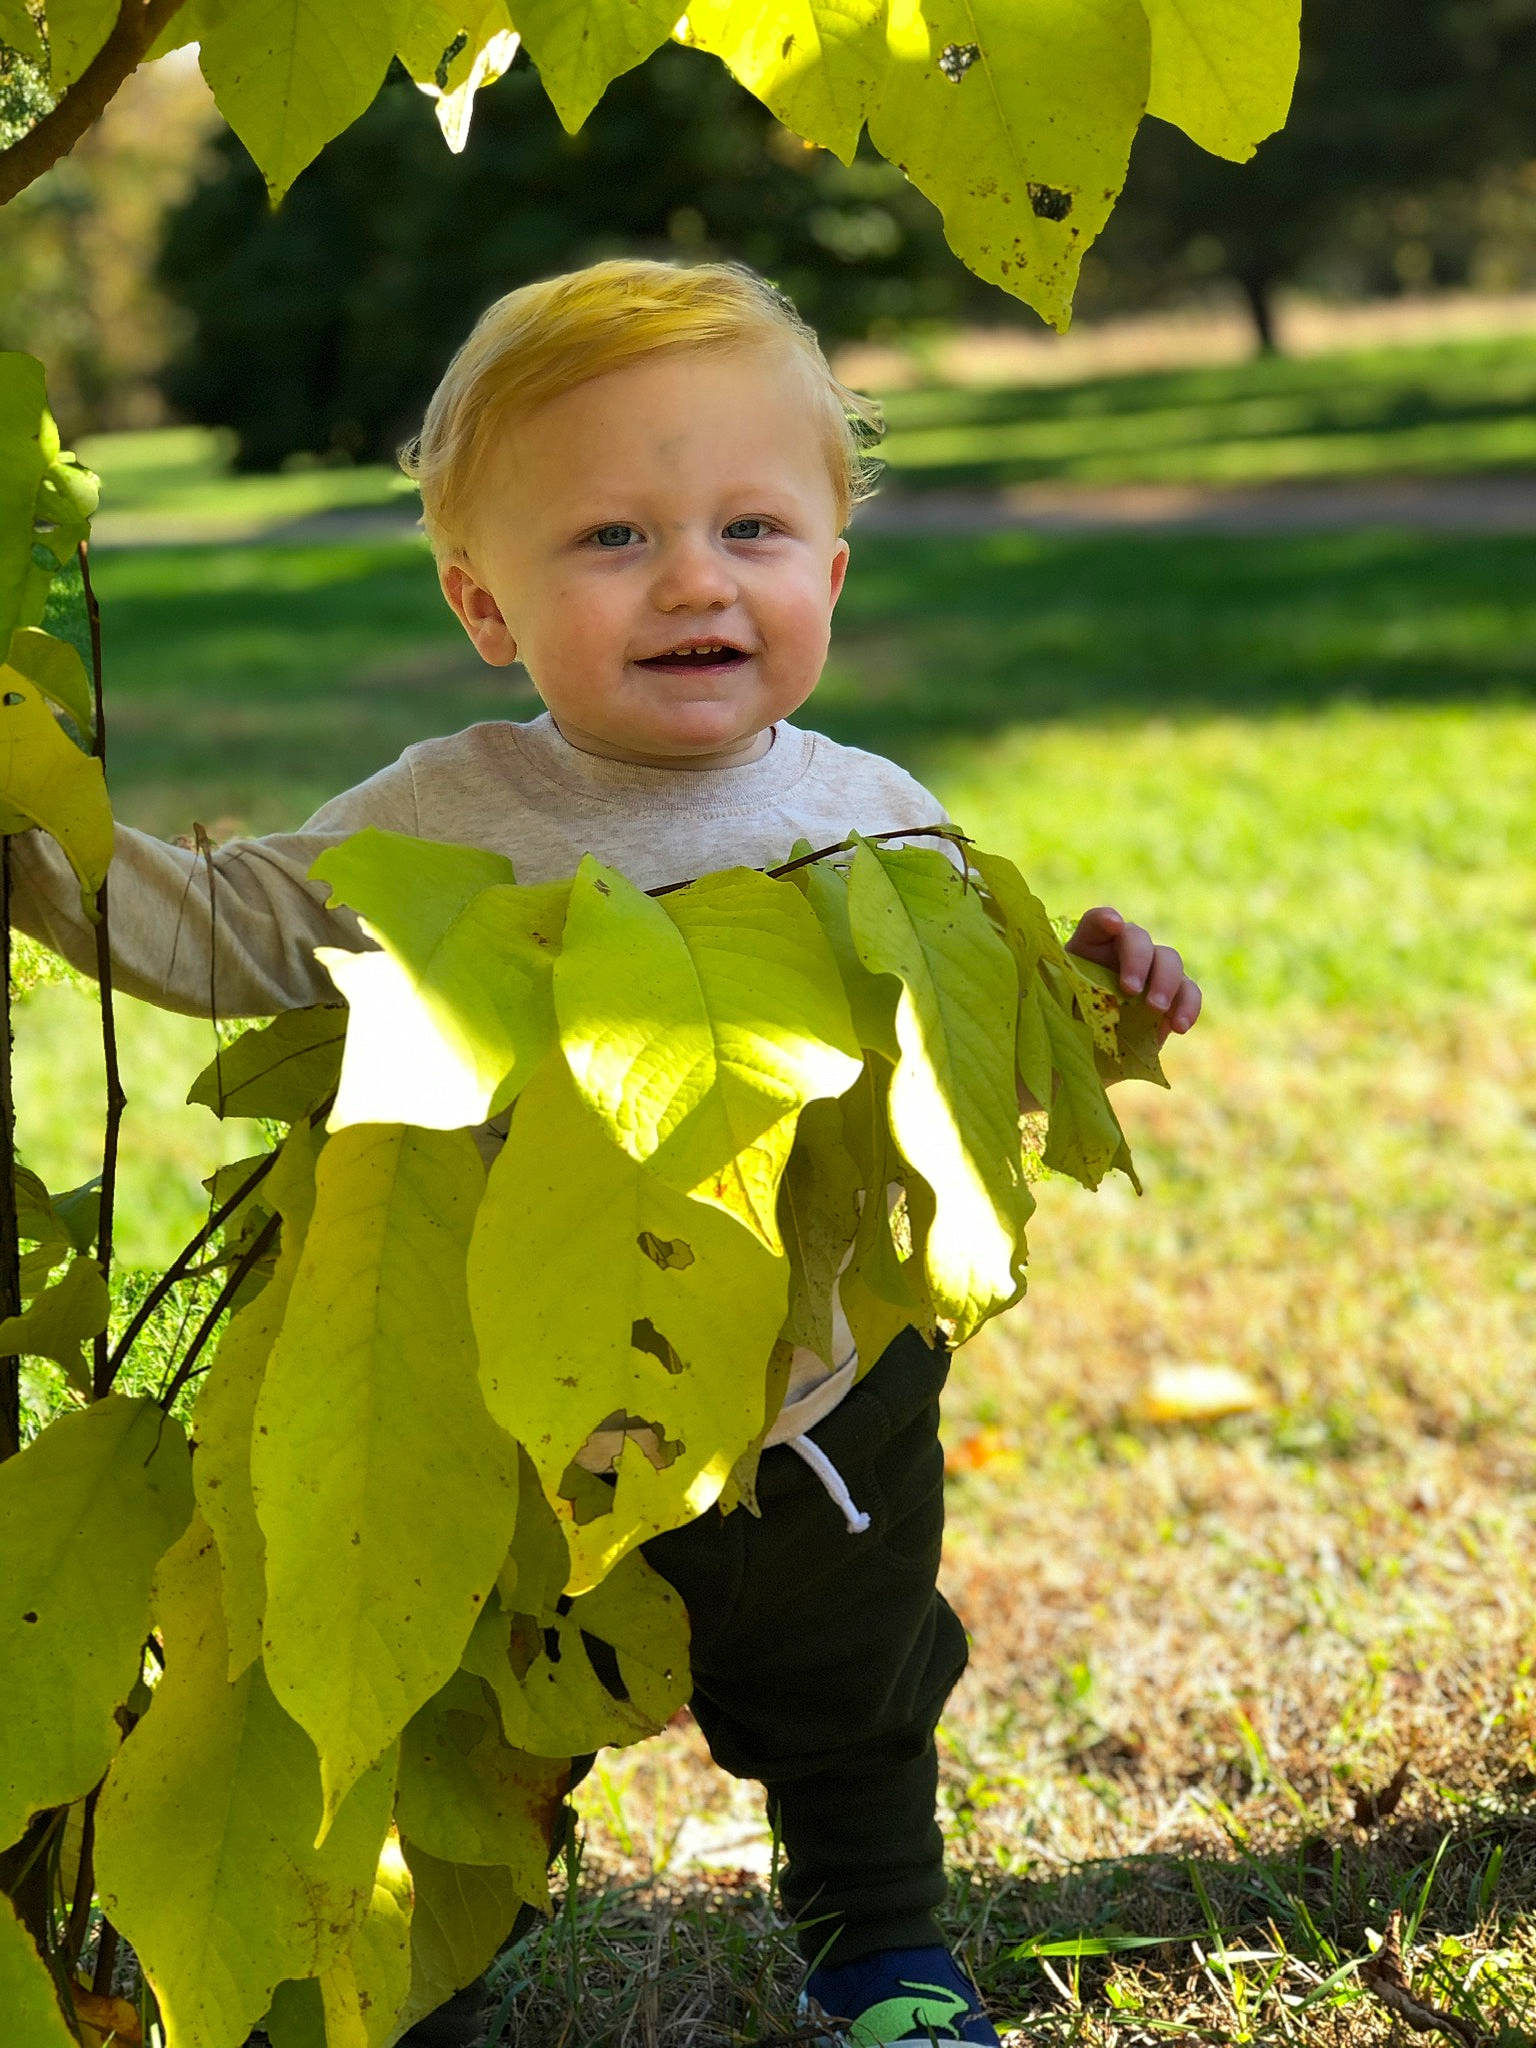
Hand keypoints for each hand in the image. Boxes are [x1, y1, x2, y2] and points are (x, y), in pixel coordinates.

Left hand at [1066, 906, 1201, 1041]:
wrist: (1095, 1043)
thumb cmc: (1072, 1018)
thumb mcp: (1061, 1006)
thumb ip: (1064, 996)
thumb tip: (1068, 1003)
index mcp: (1091, 946)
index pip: (1097, 921)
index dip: (1105, 919)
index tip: (1113, 925)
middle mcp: (1125, 949)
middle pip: (1138, 938)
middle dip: (1138, 960)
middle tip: (1131, 989)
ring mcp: (1153, 968)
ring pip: (1169, 959)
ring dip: (1166, 982)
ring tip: (1156, 1009)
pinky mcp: (1174, 993)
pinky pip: (1189, 991)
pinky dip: (1188, 1006)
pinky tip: (1179, 1027)